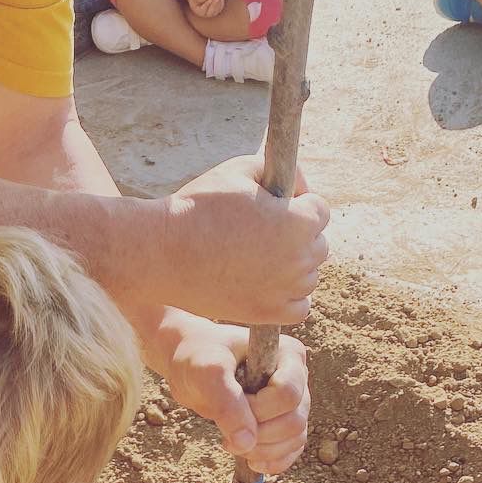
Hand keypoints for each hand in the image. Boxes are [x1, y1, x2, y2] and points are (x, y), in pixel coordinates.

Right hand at [162, 156, 329, 325]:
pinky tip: (268, 283)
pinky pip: (299, 308)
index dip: (297, 203)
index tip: (273, 205)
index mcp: (297, 222)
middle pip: (318, 244)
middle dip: (298, 234)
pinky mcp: (265, 313)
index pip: (320, 211)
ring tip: (260, 256)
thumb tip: (299, 188)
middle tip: (262, 231)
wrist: (161, 252)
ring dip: (294, 265)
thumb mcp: (240, 169)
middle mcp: (297, 259)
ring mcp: (283, 290)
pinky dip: (290, 297)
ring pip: (309, 276)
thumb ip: (281, 171)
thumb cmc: (198, 206)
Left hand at [162, 314, 310, 472]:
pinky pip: (293, 449)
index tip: (227, 403)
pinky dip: (274, 461)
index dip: (258, 410)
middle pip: (295, 421)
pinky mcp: (286, 421)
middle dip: (259, 435)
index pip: (288, 395)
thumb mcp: (204, 373)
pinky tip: (251, 462)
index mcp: (288, 354)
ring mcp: (296, 401)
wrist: (193, 367)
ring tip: (231, 444)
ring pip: (296, 438)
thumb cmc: (198, 360)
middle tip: (225, 433)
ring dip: (263, 451)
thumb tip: (246, 443)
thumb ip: (225, 402)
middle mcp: (298, 377)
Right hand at [188, 0, 226, 19]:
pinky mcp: (216, 11)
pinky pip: (219, 9)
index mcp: (197, 11)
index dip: (206, 5)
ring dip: (218, 4)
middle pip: (210, 13)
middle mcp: (204, 14)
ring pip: (215, 12)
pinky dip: (221, 4)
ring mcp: (210, 13)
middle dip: (214, 4)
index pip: (202, 10)